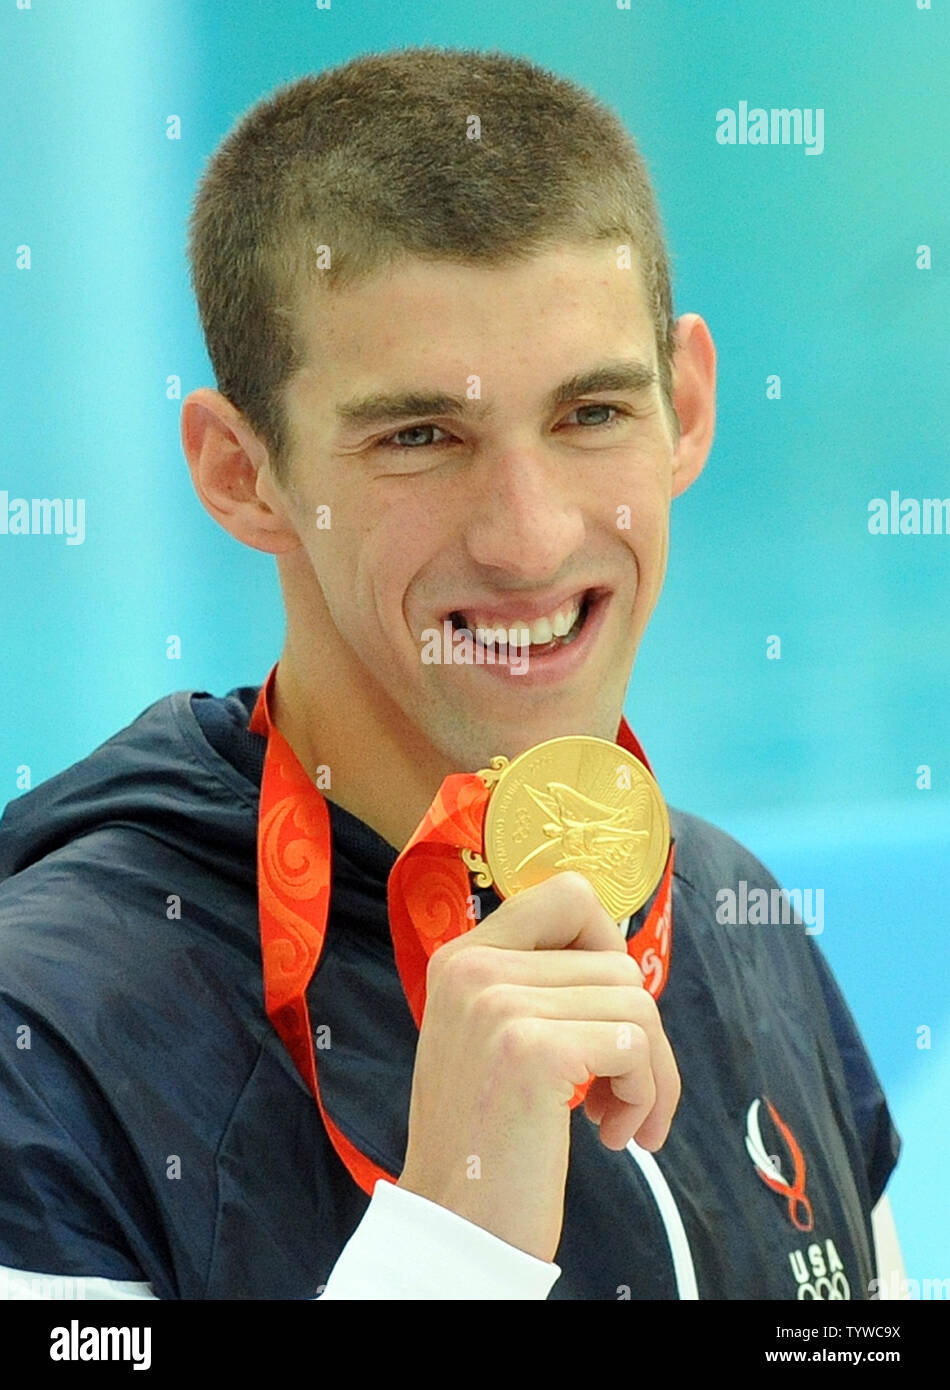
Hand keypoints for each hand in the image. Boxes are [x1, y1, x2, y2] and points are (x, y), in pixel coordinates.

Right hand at [396, 871, 680, 1262]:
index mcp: (462, 957)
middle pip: (618, 963)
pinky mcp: (533, 1051)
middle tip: (614, 1091)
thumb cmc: (488, 1139)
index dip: (608, 947)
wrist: (454, 1224)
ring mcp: (499, 1005)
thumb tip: (621, 964)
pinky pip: (636, 1047)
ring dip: (648, 1073)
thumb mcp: (490, 1038)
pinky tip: (612, 1136)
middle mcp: (474, 968)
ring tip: (615, 1119)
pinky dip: (647, 1097)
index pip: (569, 895)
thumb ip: (536, 987)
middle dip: (639, 1033)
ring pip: (637, 1005)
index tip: (606, 1010)